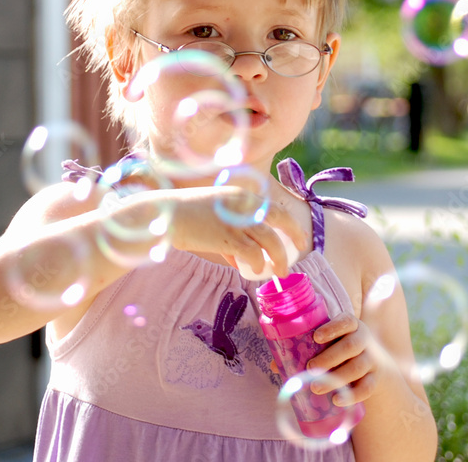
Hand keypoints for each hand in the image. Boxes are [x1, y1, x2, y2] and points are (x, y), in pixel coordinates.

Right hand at [132, 185, 307, 276]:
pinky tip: (254, 271)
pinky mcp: (229, 238)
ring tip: (280, 271)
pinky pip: (252, 255)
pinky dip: (257, 265)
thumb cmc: (184, 216)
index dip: (288, 222)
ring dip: (279, 258)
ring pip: (271, 241)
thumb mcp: (213, 219)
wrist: (166, 214)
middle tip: (301, 251)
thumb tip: (241, 261)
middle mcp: (244, 205)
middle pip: (280, 219)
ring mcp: (237, 221)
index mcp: (241, 195)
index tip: (296, 235)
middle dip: (294, 235)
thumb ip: (230, 239)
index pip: (273, 207)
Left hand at [305, 312, 381, 404]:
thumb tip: (275, 364)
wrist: (374, 363)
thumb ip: (306, 348)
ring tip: (316, 387)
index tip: (316, 337)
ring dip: (337, 378)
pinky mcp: (375, 378)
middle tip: (310, 367)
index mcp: (351, 326)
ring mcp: (372, 359)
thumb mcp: (330, 342)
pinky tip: (337, 400)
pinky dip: (352, 395)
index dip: (332, 328)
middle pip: (350, 346)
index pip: (346, 321)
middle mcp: (364, 340)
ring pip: (358, 367)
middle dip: (329, 357)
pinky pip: (367, 387)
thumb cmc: (341, 349)